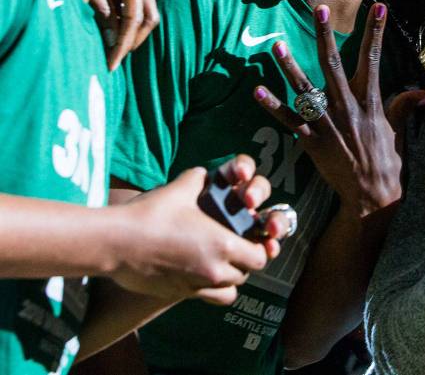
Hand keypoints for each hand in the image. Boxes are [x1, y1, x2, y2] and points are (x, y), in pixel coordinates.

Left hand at [92, 0, 158, 70]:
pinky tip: (113, 32)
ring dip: (131, 33)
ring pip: (147, 14)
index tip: (112, 62)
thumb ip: (99, 3)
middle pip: (148, 18)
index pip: (132, 16)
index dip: (122, 42)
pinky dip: (126, 22)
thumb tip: (111, 28)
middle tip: (115, 60)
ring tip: (114, 50)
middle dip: (132, 42)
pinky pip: (137, 7)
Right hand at [111, 155, 286, 304]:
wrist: (115, 242)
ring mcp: (196, 286)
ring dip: (229, 277)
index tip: (251, 238)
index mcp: (223, 244)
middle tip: (234, 246)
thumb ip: (202, 179)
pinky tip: (201, 274)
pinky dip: (211, 290)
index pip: (260, 256)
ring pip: (229, 290)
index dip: (258, 247)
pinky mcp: (178, 295)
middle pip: (246, 273)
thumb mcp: (182, 188)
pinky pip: (207, 298)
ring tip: (219, 262)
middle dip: (245, 261)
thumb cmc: (150, 214)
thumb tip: (207, 174)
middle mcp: (214, 270)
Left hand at [253, 3, 424, 216]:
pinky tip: (258, 89)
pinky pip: (289, 121)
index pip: (373, 59)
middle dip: (324, 36)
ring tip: (277, 46)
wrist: (372, 195)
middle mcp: (347, 108)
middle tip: (317, 10)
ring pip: (306, 89)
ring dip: (290, 67)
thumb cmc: (387, 161)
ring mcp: (328, 125)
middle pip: (332, 65)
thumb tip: (424, 93)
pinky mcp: (312, 143)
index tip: (379, 7)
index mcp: (370, 102)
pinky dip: (273, 105)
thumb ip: (404, 107)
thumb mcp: (397, 130)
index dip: (376, 32)